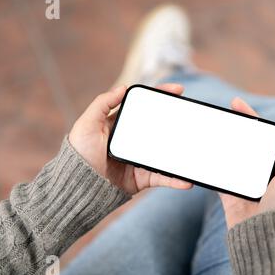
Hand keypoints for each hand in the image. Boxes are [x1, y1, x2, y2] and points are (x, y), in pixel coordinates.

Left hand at [69, 83, 192, 195]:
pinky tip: (186, 180)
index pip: (145, 106)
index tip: (178, 90)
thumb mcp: (87, 124)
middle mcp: (134, 140)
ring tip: (196, 147)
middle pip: (160, 127)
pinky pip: (162, 178)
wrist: (78, 186)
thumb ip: (102, 103)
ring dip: (181, 151)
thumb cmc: (78, 153)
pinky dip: (175, 180)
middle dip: (178, 120)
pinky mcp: (142, 178)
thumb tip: (123, 88)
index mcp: (122, 125)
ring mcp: (140, 159)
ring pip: (166, 153)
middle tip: (192, 114)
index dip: (161, 96)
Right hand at [219, 98, 274, 228]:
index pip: (269, 138)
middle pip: (251, 143)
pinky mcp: (232, 195)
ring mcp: (249, 185)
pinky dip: (215, 162)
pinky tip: (208, 148)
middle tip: (228, 108)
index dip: (256, 119)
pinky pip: (222, 175)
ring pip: (235, 156)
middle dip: (240, 125)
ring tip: (218, 124)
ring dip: (227, 140)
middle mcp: (268, 175)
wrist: (267, 242)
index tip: (240, 104)